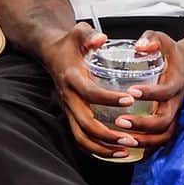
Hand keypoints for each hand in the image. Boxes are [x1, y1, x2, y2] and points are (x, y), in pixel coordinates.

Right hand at [43, 22, 147, 157]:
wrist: (52, 53)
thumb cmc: (69, 44)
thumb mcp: (78, 33)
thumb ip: (89, 35)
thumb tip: (101, 39)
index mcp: (72, 78)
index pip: (89, 93)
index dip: (109, 98)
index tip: (130, 99)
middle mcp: (68, 98)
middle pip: (86, 123)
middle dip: (109, 134)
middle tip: (131, 136)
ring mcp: (69, 109)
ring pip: (82, 137)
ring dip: (104, 147)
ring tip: (126, 149)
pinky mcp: (71, 116)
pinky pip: (81, 139)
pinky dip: (98, 150)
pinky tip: (117, 152)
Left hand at [117, 30, 183, 148]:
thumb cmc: (171, 52)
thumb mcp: (162, 39)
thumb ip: (151, 40)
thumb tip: (140, 46)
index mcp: (176, 82)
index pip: (165, 92)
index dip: (150, 94)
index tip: (131, 92)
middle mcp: (176, 102)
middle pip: (164, 121)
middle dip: (142, 124)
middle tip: (120, 121)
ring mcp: (173, 113)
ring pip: (163, 135)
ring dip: (143, 140)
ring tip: (122, 138)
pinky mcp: (168, 120)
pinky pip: (160, 139)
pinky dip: (146, 146)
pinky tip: (127, 145)